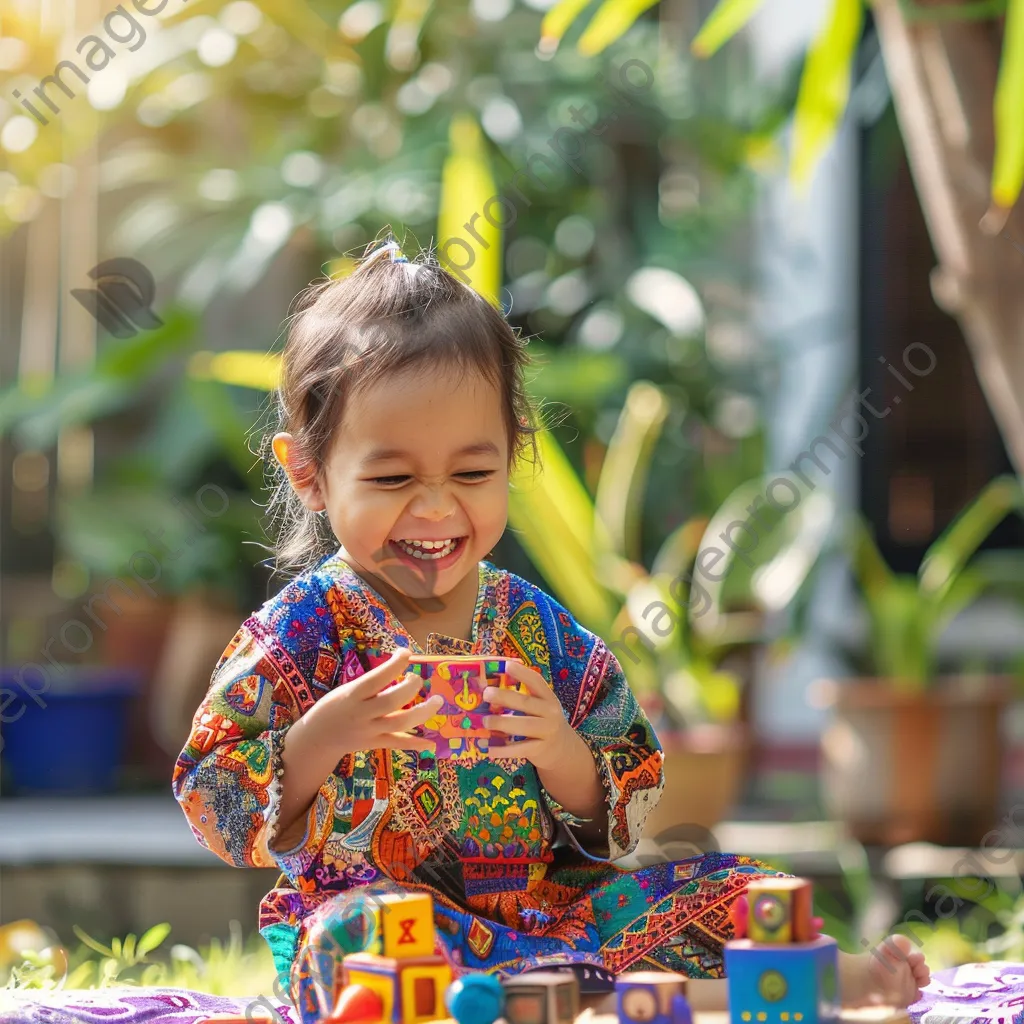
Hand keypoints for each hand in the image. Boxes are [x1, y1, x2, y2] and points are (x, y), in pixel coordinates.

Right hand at [304, 648, 442, 758]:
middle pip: (391, 701)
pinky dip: (415, 744)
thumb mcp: (347, 690)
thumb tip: (400, 671)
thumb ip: (371, 684)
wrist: (317, 737)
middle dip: (410, 688)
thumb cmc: (334, 706)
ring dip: (422, 712)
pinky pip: (397, 744)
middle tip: (419, 679)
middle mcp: (362, 713)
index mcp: (353, 694)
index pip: (376, 679)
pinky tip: (431, 743)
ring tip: (437, 700)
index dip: (394, 665)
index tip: (406, 653)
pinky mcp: (374, 744)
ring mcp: (369, 731)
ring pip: (400, 723)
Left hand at [483, 660, 579, 771]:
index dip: (522, 673)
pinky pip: (520, 749)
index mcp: (548, 697)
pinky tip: (490, 749)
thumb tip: (491, 688)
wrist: (563, 750)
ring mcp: (547, 731)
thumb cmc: (544, 722)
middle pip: (526, 703)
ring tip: (485, 721)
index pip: (536, 681)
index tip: (506, 666)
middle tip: (486, 694)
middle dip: (504, 697)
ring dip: (501, 723)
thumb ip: (523, 698)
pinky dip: (504, 749)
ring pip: (523, 725)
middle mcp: (550, 712)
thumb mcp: (540, 707)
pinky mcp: (540, 749)